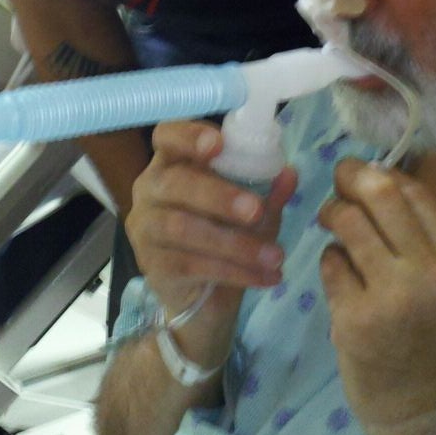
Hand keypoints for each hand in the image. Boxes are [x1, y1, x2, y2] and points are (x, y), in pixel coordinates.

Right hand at [127, 120, 296, 359]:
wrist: (205, 299)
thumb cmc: (225, 238)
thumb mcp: (253, 214)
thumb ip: (268, 192)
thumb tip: (289, 173)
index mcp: (172, 163)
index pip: (167, 137)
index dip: (188, 135)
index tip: (219, 143)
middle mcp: (150, 190)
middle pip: (175, 183)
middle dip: (219, 195)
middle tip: (256, 211)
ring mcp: (146, 228)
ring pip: (183, 228)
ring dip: (235, 243)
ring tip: (275, 256)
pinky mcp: (153, 266)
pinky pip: (191, 265)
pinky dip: (235, 272)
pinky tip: (265, 277)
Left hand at [318, 159, 435, 431]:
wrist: (426, 408)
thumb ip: (425, 234)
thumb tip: (378, 175)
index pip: (415, 192)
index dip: (380, 172)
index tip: (361, 174)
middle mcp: (434, 273)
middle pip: (381, 194)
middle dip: (350, 179)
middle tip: (337, 182)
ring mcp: (394, 297)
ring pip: (348, 223)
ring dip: (333, 215)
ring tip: (331, 223)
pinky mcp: (356, 319)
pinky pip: (330, 264)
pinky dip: (329, 260)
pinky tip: (340, 276)